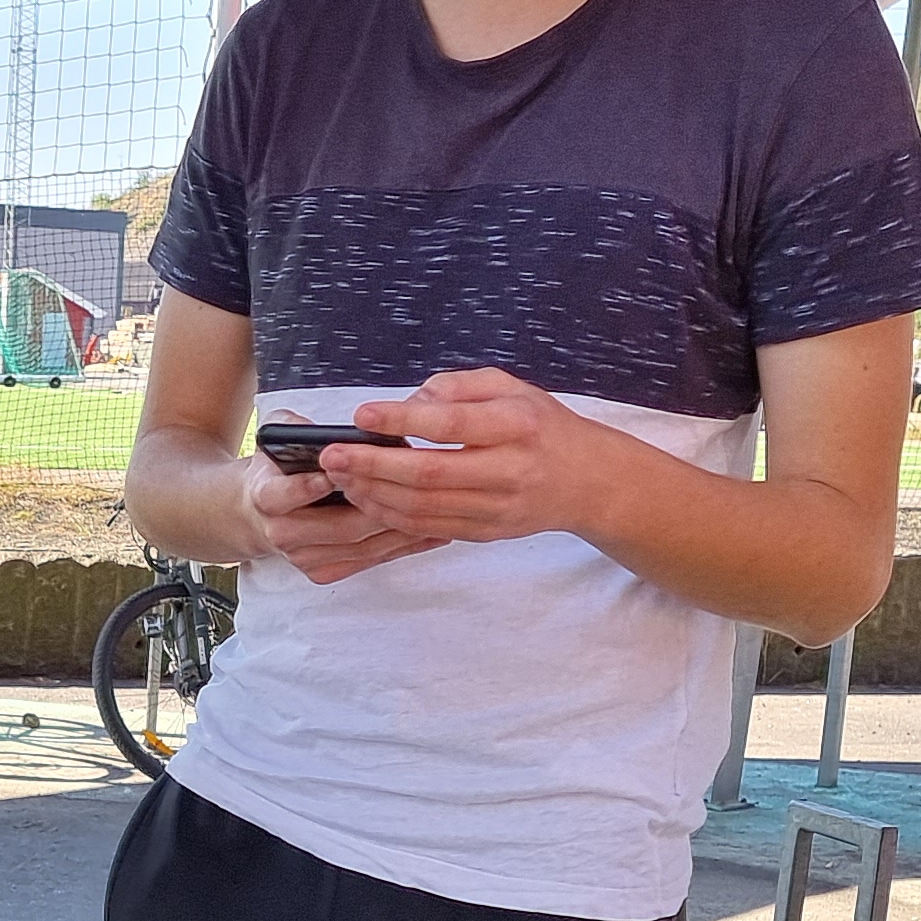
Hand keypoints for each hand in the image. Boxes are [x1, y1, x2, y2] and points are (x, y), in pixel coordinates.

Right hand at [235, 447, 432, 587]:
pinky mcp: (323, 571)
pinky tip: (428, 531)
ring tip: (432, 507)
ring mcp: (303, 557)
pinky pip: (368, 561)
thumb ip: (293, 427)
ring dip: (398, 529)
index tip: (330, 475)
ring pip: (359, 546)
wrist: (263, 514)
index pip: (282, 495)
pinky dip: (402, 547)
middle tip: (409, 488)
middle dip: (376, 508)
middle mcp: (281, 532)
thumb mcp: (277, 436)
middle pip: (336, 527)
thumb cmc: (280, 469)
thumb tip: (325, 430)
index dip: (306, 488)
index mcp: (265, 496)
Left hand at [312, 368, 627, 563]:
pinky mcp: (487, 532)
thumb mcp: (511, 387)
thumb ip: (458, 388)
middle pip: (429, 474)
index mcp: (516, 424)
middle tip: (331, 456)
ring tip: (341, 478)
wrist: (588, 481)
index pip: (450, 424)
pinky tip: (368, 499)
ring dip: (375, 495)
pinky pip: (430, 528)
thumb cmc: (541, 425)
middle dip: (372, 467)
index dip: (401, 421)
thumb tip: (409, 404)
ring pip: (423, 508)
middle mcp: (509, 469)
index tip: (361, 415)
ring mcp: (498, 508)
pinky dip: (393, 516)